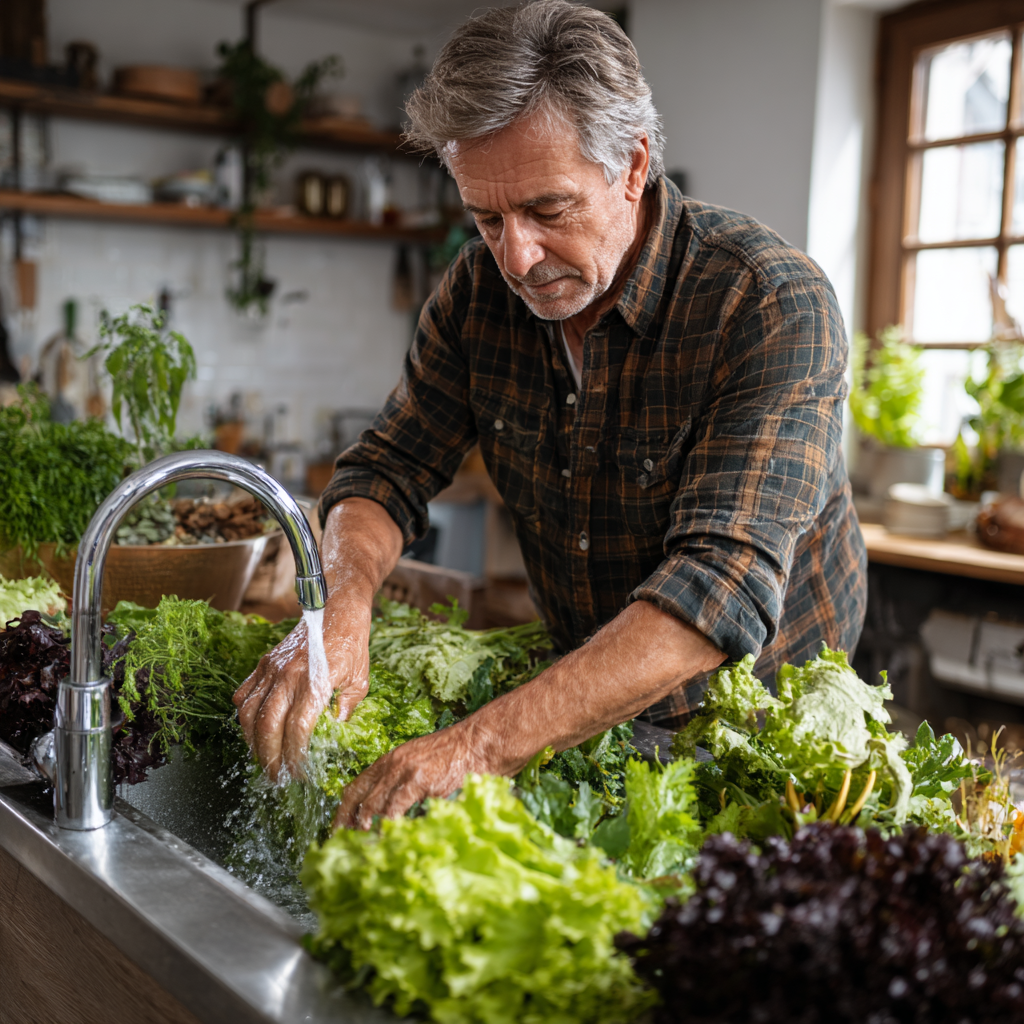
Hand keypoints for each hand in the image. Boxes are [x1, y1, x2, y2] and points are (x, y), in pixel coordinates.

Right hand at [233, 599, 371, 779]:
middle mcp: (288, 675)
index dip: (296, 756)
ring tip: (265, 759)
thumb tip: (333, 734)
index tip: (301, 773)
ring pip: (248, 714)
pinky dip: (244, 717)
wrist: (336, 604)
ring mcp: (271, 668)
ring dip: (253, 742)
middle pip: (267, 728)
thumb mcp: (360, 679)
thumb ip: (345, 709)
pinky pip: (244, 695)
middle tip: (277, 777)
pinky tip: (255, 731)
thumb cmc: (352, 641)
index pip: (297, 730)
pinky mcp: (263, 662)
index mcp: (315, 681)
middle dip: (270, 758)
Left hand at [333, 719, 498, 829]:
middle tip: (342, 843)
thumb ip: (406, 782)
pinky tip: (387, 839)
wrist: (480, 742)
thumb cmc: (458, 756)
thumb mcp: (423, 763)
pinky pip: (395, 808)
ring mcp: (404, 771)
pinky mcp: (419, 780)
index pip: (356, 785)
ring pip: (373, 804)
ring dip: (365, 828)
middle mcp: (392, 763)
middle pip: (357, 796)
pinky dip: (388, 826)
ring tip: (363, 848)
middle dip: (346, 822)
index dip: (344, 809)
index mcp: (391, 759)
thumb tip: (395, 810)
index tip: (338, 828)